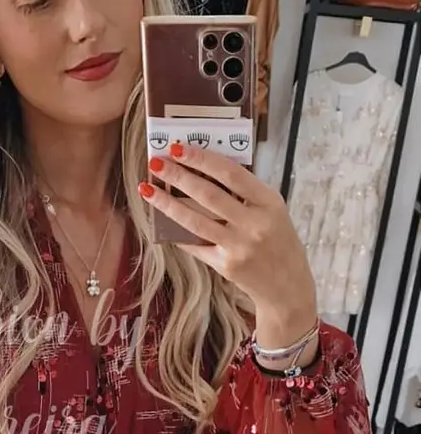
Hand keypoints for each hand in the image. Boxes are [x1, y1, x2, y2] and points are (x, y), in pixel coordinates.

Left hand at [139, 143, 316, 337]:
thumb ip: (245, 191)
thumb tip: (205, 167)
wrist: (287, 286)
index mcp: (268, 202)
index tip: (178, 148)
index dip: (202, 159)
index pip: (230, 173)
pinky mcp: (226, 266)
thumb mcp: (272, 210)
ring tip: (147, 188)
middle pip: (208, 195)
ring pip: (195, 221)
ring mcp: (239, 247)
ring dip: (167, 203)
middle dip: (178, 176)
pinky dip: (177, 232)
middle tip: (156, 162)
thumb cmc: (278, 240)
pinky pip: (195, 244)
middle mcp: (254, 224)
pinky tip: (160, 220)